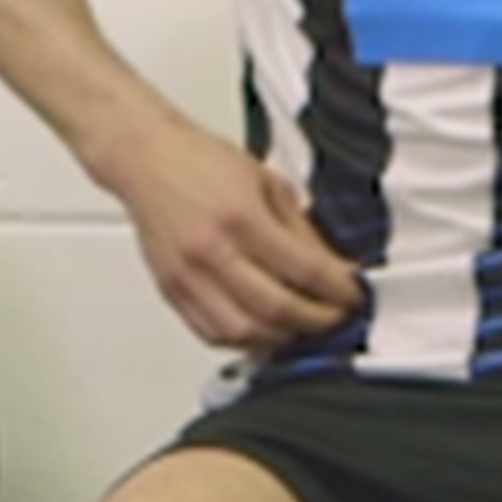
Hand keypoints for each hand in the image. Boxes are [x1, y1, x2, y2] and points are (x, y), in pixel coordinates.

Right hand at [110, 122, 364, 352]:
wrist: (148, 160)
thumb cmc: (201, 162)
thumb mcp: (268, 182)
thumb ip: (302, 229)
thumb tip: (334, 266)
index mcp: (242, 219)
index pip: (305, 271)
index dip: (339, 290)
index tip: (354, 295)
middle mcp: (213, 252)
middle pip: (277, 310)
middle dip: (318, 321)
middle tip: (336, 317)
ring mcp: (189, 277)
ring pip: (244, 332)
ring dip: (283, 338)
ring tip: (304, 327)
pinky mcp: (171, 291)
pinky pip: (212, 334)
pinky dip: (244, 341)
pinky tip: (264, 331)